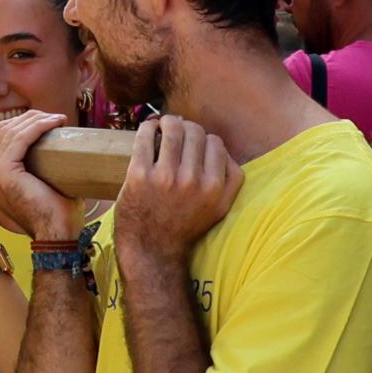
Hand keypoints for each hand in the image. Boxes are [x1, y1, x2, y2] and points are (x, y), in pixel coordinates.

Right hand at [0, 109, 82, 245]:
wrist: (58, 236)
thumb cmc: (56, 215)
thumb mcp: (39, 186)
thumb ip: (36, 167)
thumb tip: (53, 144)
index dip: (9, 126)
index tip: (35, 121)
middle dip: (25, 119)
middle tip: (49, 117)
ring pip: (9, 132)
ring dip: (34, 120)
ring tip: (55, 119)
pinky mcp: (4, 173)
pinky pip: (20, 139)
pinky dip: (37, 127)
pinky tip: (53, 122)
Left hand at [113, 114, 238, 262]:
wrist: (153, 250)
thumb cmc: (185, 226)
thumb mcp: (219, 209)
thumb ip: (231, 180)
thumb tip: (224, 148)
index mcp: (215, 189)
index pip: (215, 142)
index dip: (205, 140)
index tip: (194, 144)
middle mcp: (193, 181)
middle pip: (195, 132)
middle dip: (186, 128)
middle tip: (177, 132)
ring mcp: (165, 177)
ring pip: (173, 127)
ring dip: (167, 122)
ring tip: (163, 126)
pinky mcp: (139, 174)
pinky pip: (146, 136)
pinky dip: (148, 127)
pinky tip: (149, 129)